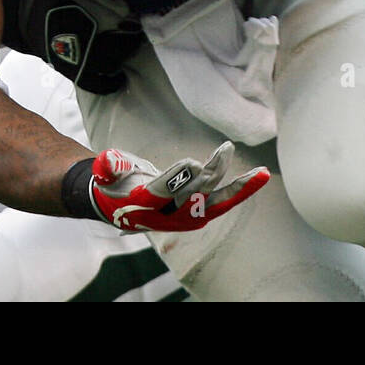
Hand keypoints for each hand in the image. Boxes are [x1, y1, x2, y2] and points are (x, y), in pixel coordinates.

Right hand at [89, 141, 269, 231]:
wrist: (122, 207)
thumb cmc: (114, 184)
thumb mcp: (105, 174)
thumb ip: (108, 166)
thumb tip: (107, 160)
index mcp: (144, 204)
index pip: (163, 192)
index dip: (178, 178)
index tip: (192, 162)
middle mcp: (169, 214)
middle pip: (193, 196)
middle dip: (211, 175)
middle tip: (225, 150)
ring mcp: (187, 214)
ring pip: (216, 201)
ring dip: (238, 187)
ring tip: (259, 172)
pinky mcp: (200, 209)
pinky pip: (224, 199)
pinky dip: (241, 189)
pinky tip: (259, 176)